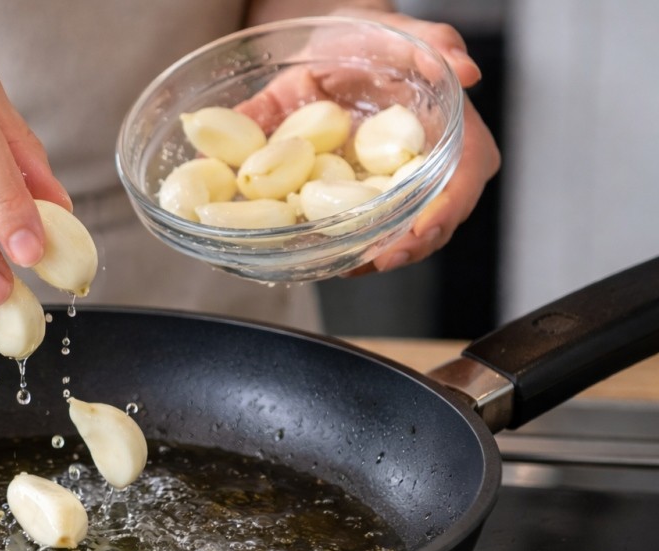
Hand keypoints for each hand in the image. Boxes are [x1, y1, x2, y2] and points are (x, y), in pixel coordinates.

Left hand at [341, 9, 500, 273]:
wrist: (335, 42)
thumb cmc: (374, 36)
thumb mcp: (402, 33)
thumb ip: (437, 44)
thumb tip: (470, 71)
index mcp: (454, 132)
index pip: (465, 180)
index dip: (446, 211)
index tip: (420, 231)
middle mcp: (432, 166)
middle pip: (436, 220)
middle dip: (410, 246)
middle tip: (376, 262)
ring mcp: (399, 183)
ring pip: (401, 231)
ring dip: (378, 256)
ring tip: (348, 267)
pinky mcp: (366, 191)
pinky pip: (367, 226)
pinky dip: (352, 244)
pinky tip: (330, 256)